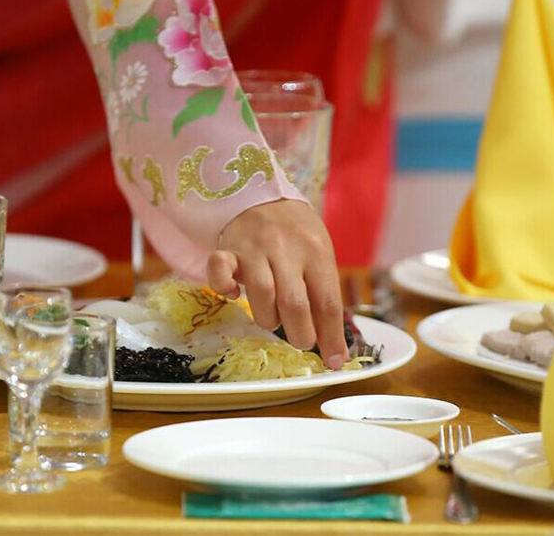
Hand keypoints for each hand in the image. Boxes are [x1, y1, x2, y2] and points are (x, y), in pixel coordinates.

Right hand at [207, 200, 348, 368]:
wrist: (261, 193)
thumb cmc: (296, 234)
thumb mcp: (319, 254)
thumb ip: (323, 293)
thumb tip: (333, 344)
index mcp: (316, 253)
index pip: (327, 302)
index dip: (331, 337)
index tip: (333, 361)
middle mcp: (286, 250)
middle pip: (294, 303)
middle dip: (300, 334)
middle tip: (302, 343)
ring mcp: (254, 248)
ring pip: (261, 294)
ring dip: (268, 318)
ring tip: (273, 322)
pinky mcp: (227, 249)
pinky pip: (220, 270)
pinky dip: (223, 287)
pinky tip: (231, 295)